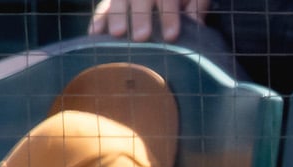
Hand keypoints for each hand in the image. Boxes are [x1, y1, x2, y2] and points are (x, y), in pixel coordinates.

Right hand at [90, 0, 207, 41]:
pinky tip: (94, 33)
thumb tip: (198, 26)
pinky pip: (104, 5)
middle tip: (141, 36)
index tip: (171, 36)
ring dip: (116, 16)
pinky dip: (99, 18)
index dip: (169, 16)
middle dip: (140, 16)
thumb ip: (195, 7)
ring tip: (117, 33)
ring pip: (119, 0)